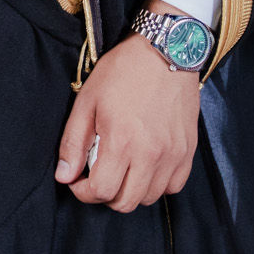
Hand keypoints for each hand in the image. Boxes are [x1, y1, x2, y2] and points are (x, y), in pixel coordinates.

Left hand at [54, 4, 199, 212]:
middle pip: (126, 202)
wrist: (166, 51)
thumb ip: (74, 142)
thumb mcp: (88, 101)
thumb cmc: (123, 72)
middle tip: (97, 176)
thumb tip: (65, 176)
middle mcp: (151, 154)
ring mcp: (173, 155)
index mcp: (123, 142)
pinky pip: (174, 186)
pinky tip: (145, 166)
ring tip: (121, 169)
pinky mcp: (188, 150)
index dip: (83, 192)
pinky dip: (157, 184)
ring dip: (130, 191)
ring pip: (150, 197)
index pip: (101, 191)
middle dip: (105, 195)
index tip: (77, 181)